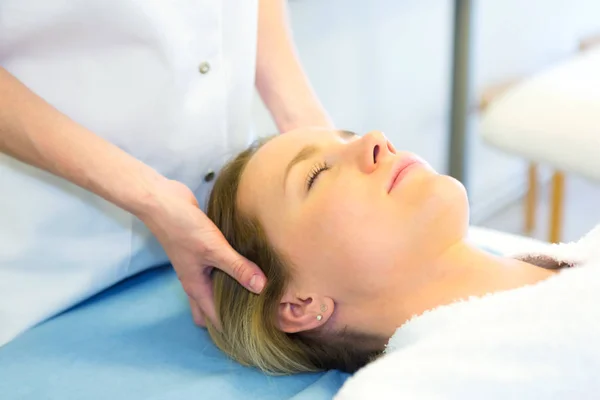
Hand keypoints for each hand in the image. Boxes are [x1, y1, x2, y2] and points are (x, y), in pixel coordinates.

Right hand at [139, 179, 265, 327]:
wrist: (162, 201)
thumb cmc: (183, 228)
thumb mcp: (214, 249)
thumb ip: (238, 268)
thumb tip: (261, 288)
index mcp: (196, 287)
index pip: (214, 319)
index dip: (231, 327)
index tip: (254, 330)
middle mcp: (196, 279)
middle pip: (210, 308)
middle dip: (229, 314)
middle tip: (255, 312)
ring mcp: (198, 265)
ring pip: (215, 287)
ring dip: (231, 290)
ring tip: (256, 290)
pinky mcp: (203, 250)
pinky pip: (218, 268)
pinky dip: (230, 271)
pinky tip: (246, 263)